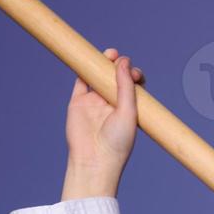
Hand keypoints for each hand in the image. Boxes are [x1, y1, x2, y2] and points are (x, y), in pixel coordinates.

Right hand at [62, 46, 144, 198]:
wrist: (94, 159)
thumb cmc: (117, 142)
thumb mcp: (128, 112)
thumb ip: (126, 86)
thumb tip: (123, 61)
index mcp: (128, 107)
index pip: (133, 84)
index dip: (134, 74)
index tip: (135, 74)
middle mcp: (111, 103)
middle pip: (115, 76)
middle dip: (119, 64)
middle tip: (119, 60)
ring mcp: (94, 101)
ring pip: (98, 75)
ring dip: (103, 62)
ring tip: (109, 54)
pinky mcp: (78, 102)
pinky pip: (80, 80)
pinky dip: (82, 67)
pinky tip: (87, 58)